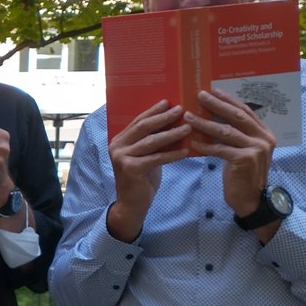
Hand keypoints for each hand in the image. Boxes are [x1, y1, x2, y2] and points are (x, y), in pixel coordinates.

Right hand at [107, 100, 190, 241]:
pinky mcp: (130, 169)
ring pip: (151, 142)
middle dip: (163, 117)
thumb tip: (173, 124)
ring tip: (188, 127)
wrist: (132, 204)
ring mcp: (121, 157)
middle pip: (143, 127)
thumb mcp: (146, 156)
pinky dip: (172, 154)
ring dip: (171, 134)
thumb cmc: (141, 179)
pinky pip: (156, 158)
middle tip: (181, 109)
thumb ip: (152, 142)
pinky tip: (186, 150)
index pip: (138, 121)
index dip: (153, 111)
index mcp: (119, 140)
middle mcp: (117, 146)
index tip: (169, 101)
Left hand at [187, 89, 274, 214]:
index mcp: (265, 133)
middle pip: (237, 116)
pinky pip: (219, 149)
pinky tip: (192, 141)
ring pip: (226, 131)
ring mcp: (256, 149)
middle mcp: (264, 138)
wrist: (250, 199)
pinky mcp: (244, 160)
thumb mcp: (243, 150)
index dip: (229, 100)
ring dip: (205, 123)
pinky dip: (204, 145)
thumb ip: (236, 135)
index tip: (213, 90)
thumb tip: (214, 117)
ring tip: (188, 116)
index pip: (245, 111)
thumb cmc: (242, 174)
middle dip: (217, 105)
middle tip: (199, 95)